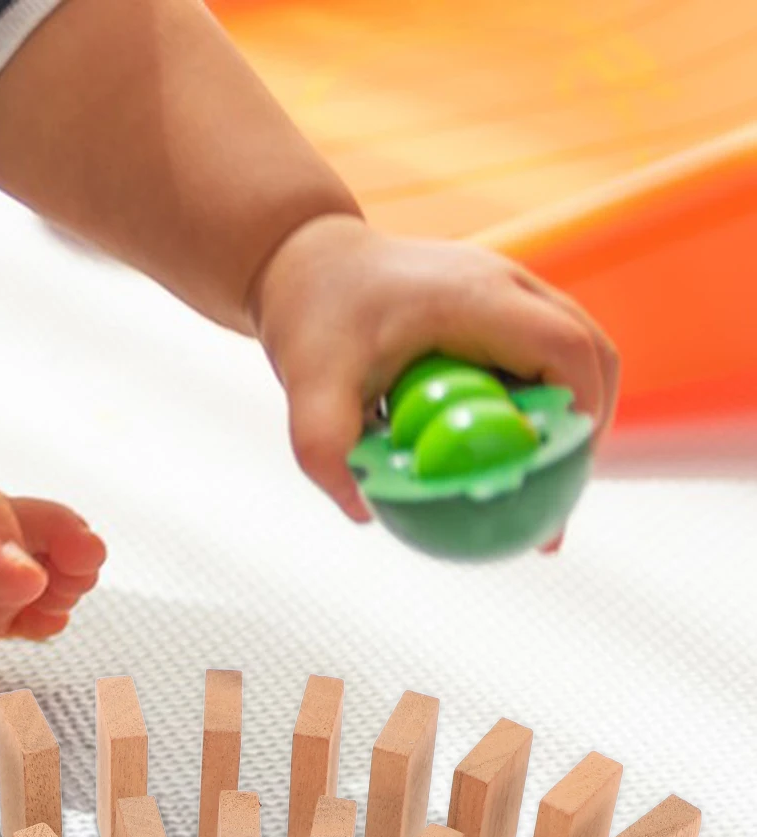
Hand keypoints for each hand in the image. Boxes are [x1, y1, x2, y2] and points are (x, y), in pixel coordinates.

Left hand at [251, 215, 619, 523]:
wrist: (306, 263)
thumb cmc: (311, 317)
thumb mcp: (307, 386)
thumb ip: (327, 448)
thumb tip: (366, 512)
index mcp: (475, 297)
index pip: (566, 350)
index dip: (578, 413)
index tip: (557, 474)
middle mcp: (507, 285)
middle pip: (590, 353)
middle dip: (584, 426)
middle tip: (555, 494)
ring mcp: (509, 291)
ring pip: (574, 353)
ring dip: (567, 414)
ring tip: (537, 482)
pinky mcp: (500, 308)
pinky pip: (542, 355)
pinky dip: (539, 401)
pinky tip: (505, 453)